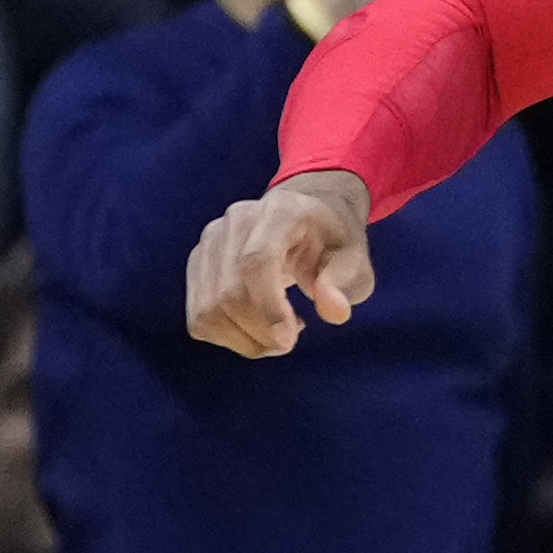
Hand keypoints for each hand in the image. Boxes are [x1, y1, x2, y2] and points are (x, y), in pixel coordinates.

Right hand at [188, 173, 375, 354]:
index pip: (256, 261)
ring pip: (208, 310)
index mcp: (280, 212)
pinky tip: (256, 327)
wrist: (306, 216)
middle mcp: (237, 220)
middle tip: (290, 340)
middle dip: (260, 332)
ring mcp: (211, 241)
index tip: (289, 340)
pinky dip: (228, 337)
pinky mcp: (198, 263)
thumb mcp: (354, 259)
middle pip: (228, 292)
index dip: (268, 307)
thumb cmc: (331, 241)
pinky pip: (199, 318)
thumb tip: (334, 310)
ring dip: (244, 339)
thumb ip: (345, 283)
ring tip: (276, 333)